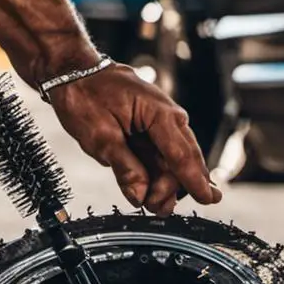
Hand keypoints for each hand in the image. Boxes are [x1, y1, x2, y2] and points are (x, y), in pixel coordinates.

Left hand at [48, 63, 222, 215]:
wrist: (75, 75)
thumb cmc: (86, 96)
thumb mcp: (99, 136)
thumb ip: (124, 166)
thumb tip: (140, 195)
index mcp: (159, 113)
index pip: (181, 154)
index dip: (194, 180)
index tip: (208, 200)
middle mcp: (167, 117)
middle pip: (182, 160)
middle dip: (173, 188)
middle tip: (158, 209)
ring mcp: (161, 124)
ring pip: (173, 162)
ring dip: (165, 186)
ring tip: (153, 205)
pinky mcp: (151, 132)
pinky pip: (160, 158)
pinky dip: (156, 176)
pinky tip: (153, 193)